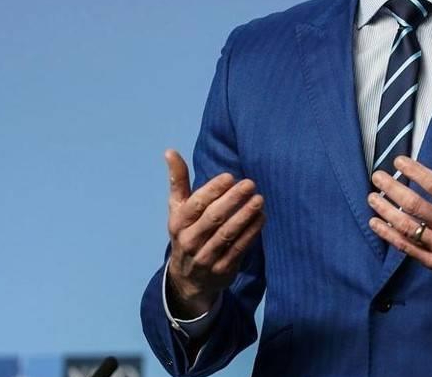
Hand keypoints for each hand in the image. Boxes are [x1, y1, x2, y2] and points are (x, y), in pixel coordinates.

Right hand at [164, 149, 264, 317]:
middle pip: (213, 218)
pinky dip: (251, 233)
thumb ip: (178, 181)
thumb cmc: (186, 233)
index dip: (212, 190)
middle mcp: (189, 240)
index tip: (230, 177)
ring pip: (227, 234)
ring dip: (244, 216)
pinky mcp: (221, 270)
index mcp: (178, 223)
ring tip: (259, 200)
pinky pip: (238, 249)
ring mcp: (205, 257)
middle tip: (250, 184)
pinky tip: (261, 218)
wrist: (187, 280)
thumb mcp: (177, 209)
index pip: (195, 204)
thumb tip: (170, 151)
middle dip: (232, 200)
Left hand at [367, 137, 431, 294]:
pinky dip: (389, 235)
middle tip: (377, 176)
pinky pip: (407, 248)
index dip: (414, 171)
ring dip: (386, 211)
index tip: (398, 161)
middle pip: (415, 205)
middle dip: (392, 189)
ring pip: (407, 227)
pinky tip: (376, 224)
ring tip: (371, 197)